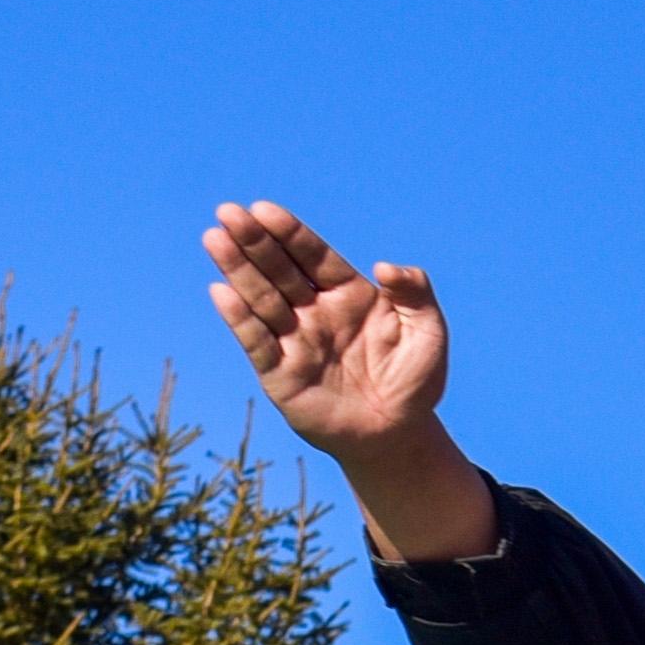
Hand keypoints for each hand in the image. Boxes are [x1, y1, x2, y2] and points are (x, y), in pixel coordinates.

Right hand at [201, 200, 497, 561]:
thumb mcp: (429, 332)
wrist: (398, 435)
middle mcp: (315, 311)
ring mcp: (294, 340)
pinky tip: (222, 292)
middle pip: (279, 269)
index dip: (289, 232)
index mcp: (348, 294)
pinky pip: (257, 342)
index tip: (264, 209)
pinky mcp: (279, 373)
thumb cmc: (414, 381)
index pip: (313, 255)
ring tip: (215, 239)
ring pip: (261, 299)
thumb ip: (416, 293)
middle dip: (254, 241)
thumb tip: (386, 267)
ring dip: (237, 270)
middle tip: (228, 213)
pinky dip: (239, 318)